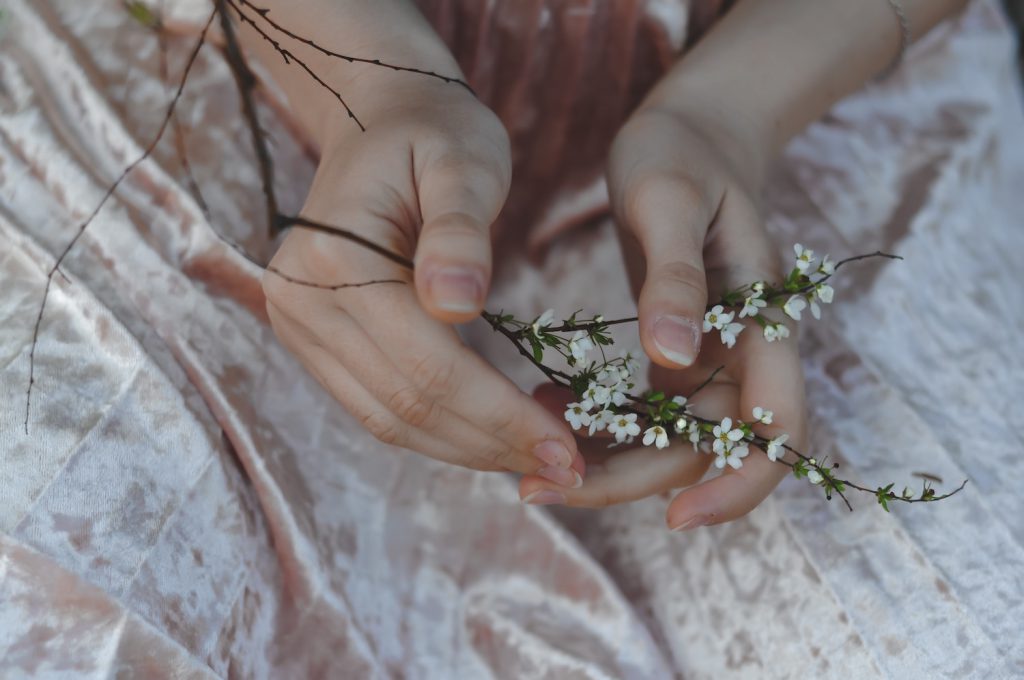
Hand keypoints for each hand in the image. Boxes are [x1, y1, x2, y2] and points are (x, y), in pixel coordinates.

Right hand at [263, 52, 583, 486]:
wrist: (378, 117)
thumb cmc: (434, 130)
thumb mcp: (465, 160)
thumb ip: (461, 229)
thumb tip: (456, 305)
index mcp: (333, 261)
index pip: (425, 367)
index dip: (499, 416)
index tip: (569, 448)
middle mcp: (300, 304)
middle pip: (405, 407)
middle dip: (493, 446)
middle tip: (570, 471)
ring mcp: (299, 328)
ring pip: (389, 421)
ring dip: (469, 451)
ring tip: (541, 460)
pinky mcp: (317, 341)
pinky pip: (380, 406)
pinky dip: (441, 430)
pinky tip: (496, 434)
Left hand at [519, 107, 806, 527]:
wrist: (688, 134)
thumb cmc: (682, 154)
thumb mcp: (670, 199)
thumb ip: (676, 277)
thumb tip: (673, 357)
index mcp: (763, 319)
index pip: (775, 429)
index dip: (737, 484)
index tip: (675, 518)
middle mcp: (745, 351)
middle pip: (705, 450)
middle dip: (629, 479)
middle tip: (542, 486)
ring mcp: (712, 356)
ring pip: (668, 439)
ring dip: (606, 458)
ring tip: (531, 446)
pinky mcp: (678, 351)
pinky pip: (644, 410)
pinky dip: (598, 422)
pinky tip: (545, 403)